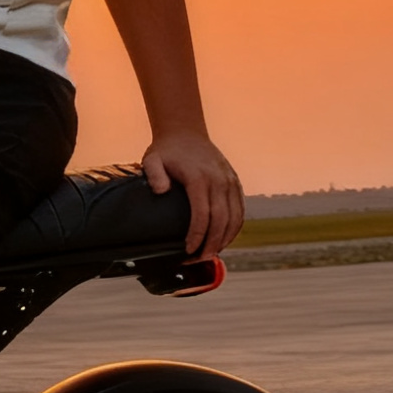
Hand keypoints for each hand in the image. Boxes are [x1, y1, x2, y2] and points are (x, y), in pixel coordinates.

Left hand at [143, 130, 243, 257]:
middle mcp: (219, 180)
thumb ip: (154, 174)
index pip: (203, 214)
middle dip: (212, 244)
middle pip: (221, 220)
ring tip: (211, 255)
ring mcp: (229, 181)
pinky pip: (240, 210)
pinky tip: (224, 240)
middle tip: (199, 260)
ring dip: (225, 239)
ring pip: (235, 217)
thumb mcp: (152, 159)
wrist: (185, 132)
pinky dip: (234, 228)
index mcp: (200, 178)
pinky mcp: (234, 183)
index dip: (197, 236)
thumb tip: (161, 192)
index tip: (188, 250)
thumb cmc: (166, 151)